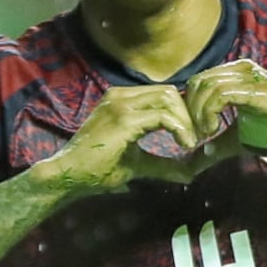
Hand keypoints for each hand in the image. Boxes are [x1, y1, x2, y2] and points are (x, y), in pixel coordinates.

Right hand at [40, 84, 223, 192]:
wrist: (69, 175)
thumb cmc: (98, 169)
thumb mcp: (139, 163)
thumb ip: (164, 163)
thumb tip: (191, 173)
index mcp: (123, 100)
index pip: (164, 94)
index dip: (184, 112)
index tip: (194, 135)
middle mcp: (121, 95)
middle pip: (170, 92)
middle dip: (189, 114)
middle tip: (197, 138)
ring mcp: (120, 104)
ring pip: (169, 99)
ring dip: (186, 121)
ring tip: (191, 143)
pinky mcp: (123, 119)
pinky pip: (163, 116)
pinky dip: (180, 129)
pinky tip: (185, 144)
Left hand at [184, 59, 266, 187]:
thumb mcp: (238, 140)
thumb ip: (214, 147)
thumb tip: (190, 164)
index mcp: (236, 76)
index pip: (199, 81)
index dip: (189, 108)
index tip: (194, 134)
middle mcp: (243, 70)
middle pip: (198, 82)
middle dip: (190, 112)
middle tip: (197, 136)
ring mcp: (253, 78)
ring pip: (207, 86)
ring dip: (198, 114)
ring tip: (205, 135)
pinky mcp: (260, 91)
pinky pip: (222, 94)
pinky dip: (210, 113)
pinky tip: (213, 130)